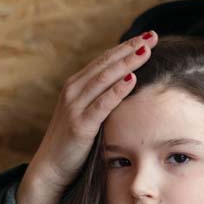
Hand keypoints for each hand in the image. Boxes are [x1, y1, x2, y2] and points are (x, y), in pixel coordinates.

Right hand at [19, 31, 158, 203]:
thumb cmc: (74, 141)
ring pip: (104, 78)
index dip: (126, 46)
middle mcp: (73, 91)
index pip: (105, 59)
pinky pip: (102, 104)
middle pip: (106, 63)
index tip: (148, 36)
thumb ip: (102, 98)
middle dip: (130, 48)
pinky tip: (131, 79)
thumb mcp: (88, 113)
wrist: (51, 168)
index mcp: (76, 85)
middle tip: (152, 36)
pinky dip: (116, 90)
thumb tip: (128, 84)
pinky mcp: (80, 125)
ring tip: (145, 50)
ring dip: (126, 63)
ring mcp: (75, 107)